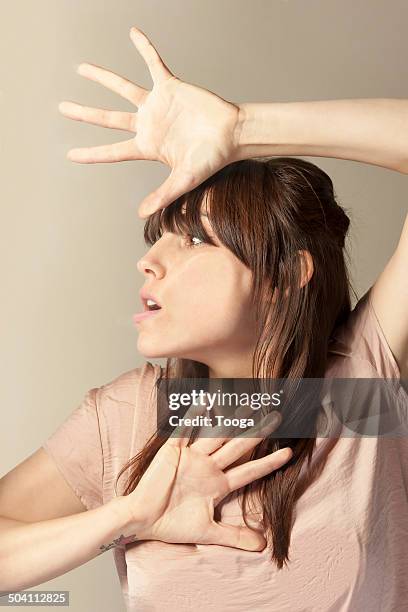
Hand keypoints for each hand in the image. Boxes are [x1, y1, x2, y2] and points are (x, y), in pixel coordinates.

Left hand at [59, 26, 240, 218]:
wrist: (231, 135)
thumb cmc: (210, 159)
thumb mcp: (183, 180)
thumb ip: (162, 195)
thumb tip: (141, 213)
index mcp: (147, 147)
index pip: (113, 151)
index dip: (91, 154)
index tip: (71, 155)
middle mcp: (148, 124)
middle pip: (109, 119)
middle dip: (85, 114)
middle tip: (63, 109)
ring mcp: (157, 105)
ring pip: (123, 89)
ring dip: (102, 78)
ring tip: (81, 69)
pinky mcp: (170, 87)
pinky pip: (154, 63)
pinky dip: (144, 49)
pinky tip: (133, 33)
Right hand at [122, 408, 291, 551]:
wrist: (142, 521)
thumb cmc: (172, 525)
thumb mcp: (208, 532)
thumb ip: (234, 536)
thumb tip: (262, 546)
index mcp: (218, 485)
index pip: (249, 471)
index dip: (269, 463)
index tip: (290, 453)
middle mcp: (208, 467)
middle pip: (238, 447)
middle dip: (257, 433)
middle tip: (277, 417)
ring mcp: (192, 457)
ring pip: (216, 435)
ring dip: (232, 420)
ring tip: (249, 404)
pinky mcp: (173, 451)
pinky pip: (185, 430)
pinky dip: (194, 416)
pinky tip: (206, 401)